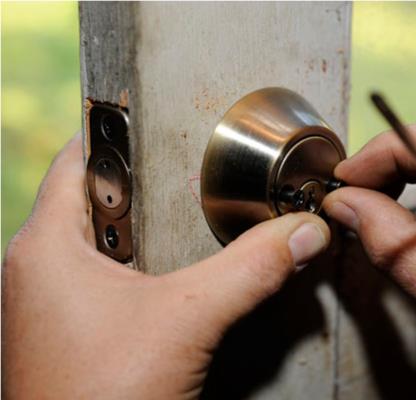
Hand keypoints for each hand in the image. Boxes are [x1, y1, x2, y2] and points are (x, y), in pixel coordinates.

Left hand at [2, 134, 329, 398]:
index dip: (117, 131)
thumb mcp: (187, 321)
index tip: (160, 115)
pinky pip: (107, 271)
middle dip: (145, 179)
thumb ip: (250, 270)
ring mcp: (54, 299)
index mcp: (47, 245)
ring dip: (145, 223)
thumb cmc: (100, 399)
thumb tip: (303, 232)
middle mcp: (42, 266)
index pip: (78, 157)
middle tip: (192, 163)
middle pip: (96, 194)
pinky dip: (142, 260)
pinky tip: (175, 267)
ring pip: (103, 236)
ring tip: (190, 207)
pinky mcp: (73, 326)